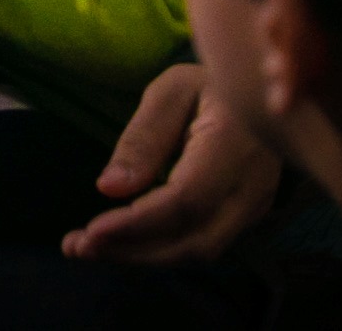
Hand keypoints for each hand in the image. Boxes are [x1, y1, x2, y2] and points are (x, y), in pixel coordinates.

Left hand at [62, 61, 281, 262]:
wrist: (264, 93)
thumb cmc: (208, 85)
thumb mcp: (170, 92)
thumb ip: (143, 138)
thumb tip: (109, 189)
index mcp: (235, 144)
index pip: (187, 200)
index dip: (139, 222)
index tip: (92, 231)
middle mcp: (253, 186)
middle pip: (193, 240)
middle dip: (132, 250)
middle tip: (76, 246)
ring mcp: (254, 207)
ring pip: (198, 251)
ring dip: (140, 257)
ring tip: (83, 247)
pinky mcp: (245, 218)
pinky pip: (200, 244)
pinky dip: (157, 250)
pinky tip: (117, 243)